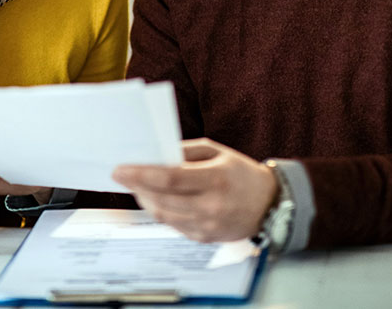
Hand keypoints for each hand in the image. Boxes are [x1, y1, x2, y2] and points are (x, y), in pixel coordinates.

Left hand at [112, 137, 278, 242]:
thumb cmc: (241, 174)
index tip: (120, 169)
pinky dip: (159, 212)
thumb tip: (154, 156)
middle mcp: (211, 206)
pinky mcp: (204, 238)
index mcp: (215, 179)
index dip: (141, 174)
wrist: (270, 205)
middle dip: (136, 187)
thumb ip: (185, 152)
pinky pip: (172, 226)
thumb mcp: (217, 152)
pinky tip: (153, 200)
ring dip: (144, 200)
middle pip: (161, 199)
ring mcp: (207, 226)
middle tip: (122, 176)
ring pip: (163, 215)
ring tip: (135, 187)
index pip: (169, 179)